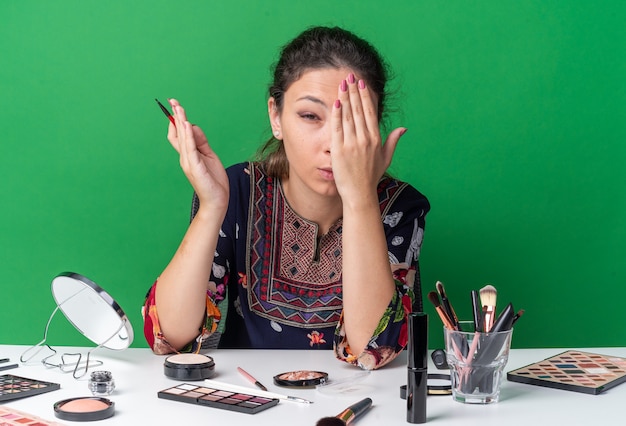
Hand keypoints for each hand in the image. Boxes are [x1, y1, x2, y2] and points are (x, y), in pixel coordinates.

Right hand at [166, 99, 228, 212]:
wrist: (217, 200)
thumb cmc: (213, 180)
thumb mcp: (209, 155)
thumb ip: (201, 141)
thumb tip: (193, 126)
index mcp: (188, 155)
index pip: (179, 134)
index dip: (176, 120)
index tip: (176, 106)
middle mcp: (185, 157)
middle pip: (178, 133)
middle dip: (176, 116)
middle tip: (173, 101)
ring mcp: (189, 162)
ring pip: (182, 138)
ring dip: (180, 122)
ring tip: (178, 108)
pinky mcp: (196, 167)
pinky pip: (191, 149)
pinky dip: (189, 136)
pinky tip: (188, 125)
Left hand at [330, 74, 405, 202]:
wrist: (359, 194)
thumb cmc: (371, 177)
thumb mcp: (386, 158)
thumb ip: (393, 141)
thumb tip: (403, 128)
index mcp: (376, 139)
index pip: (370, 112)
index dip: (365, 96)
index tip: (361, 83)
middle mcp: (365, 139)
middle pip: (358, 110)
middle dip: (354, 91)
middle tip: (350, 76)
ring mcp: (352, 144)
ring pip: (348, 116)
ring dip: (345, 98)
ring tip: (342, 84)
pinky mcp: (340, 150)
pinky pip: (338, 128)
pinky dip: (337, 114)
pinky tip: (336, 102)